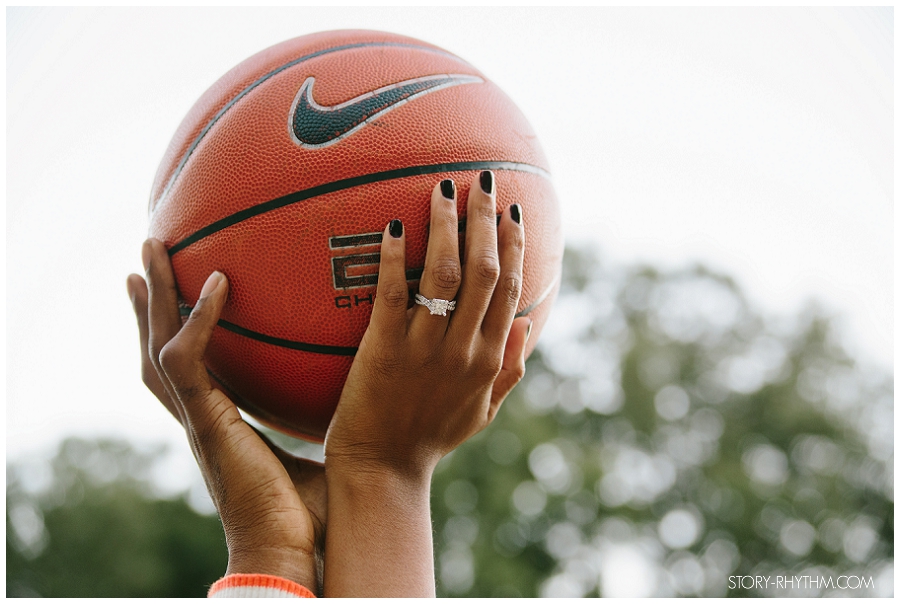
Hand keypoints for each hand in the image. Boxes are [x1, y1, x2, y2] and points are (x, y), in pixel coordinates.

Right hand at [126, 240, 325, 592]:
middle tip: (149, 254)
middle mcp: (203, 418)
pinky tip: (217, 282)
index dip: (181, 326)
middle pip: (159, 349)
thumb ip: (327, 410)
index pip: (191, 367)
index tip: (181, 285)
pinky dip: (199, 320)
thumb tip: (367, 376)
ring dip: (155, 297)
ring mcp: (200, 421)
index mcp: (223, 423)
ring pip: (158, 346)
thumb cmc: (312, 513)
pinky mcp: (207, 425)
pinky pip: (189, 362)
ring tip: (153, 251)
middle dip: (151, 303)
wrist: (294, 554)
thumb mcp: (321, 446)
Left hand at [323, 171, 529, 595]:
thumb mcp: (482, 412)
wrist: (384, 470)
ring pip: (444, 273)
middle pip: (484, 270)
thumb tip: (531, 327)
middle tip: (484, 180)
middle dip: (487, 220)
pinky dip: (394, 256)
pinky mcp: (383, 350)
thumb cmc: (431, 439)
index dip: (515, 245)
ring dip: (447, 226)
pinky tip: (390, 224)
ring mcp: (424, 348)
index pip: (511, 290)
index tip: (514, 210)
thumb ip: (510, 370)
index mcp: (489, 358)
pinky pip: (392, 294)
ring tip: (445, 188)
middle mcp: (464, 347)